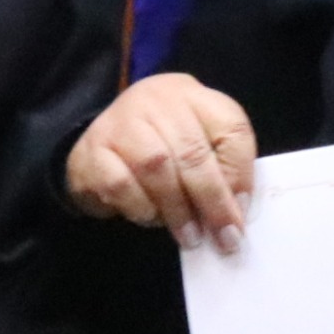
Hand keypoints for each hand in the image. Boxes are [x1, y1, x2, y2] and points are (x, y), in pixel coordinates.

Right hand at [67, 74, 259, 250]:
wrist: (99, 142)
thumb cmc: (161, 145)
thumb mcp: (197, 143)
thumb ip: (220, 169)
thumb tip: (235, 212)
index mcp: (194, 96)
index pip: (232, 127)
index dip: (242, 174)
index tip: (241, 212)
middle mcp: (156, 100)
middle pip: (194, 152)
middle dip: (213, 201)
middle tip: (224, 237)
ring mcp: (120, 122)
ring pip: (157, 167)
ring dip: (178, 209)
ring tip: (189, 236)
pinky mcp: (92, 150)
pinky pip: (121, 185)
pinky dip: (141, 207)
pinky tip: (150, 217)